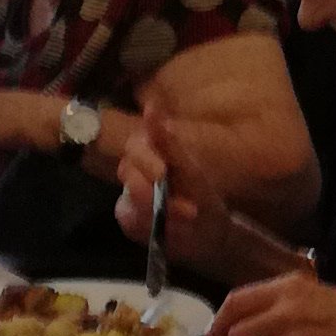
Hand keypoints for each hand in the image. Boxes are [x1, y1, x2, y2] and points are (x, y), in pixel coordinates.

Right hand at [116, 101, 233, 246]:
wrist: (209, 230)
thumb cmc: (199, 193)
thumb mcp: (189, 167)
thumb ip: (167, 141)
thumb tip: (150, 105)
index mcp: (148, 151)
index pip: (135, 145)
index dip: (146, 159)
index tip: (163, 171)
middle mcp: (133, 170)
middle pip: (128, 172)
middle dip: (157, 190)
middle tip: (187, 206)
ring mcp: (126, 196)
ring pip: (130, 200)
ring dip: (163, 211)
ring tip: (189, 217)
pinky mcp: (128, 219)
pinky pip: (132, 221)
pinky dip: (156, 226)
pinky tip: (174, 228)